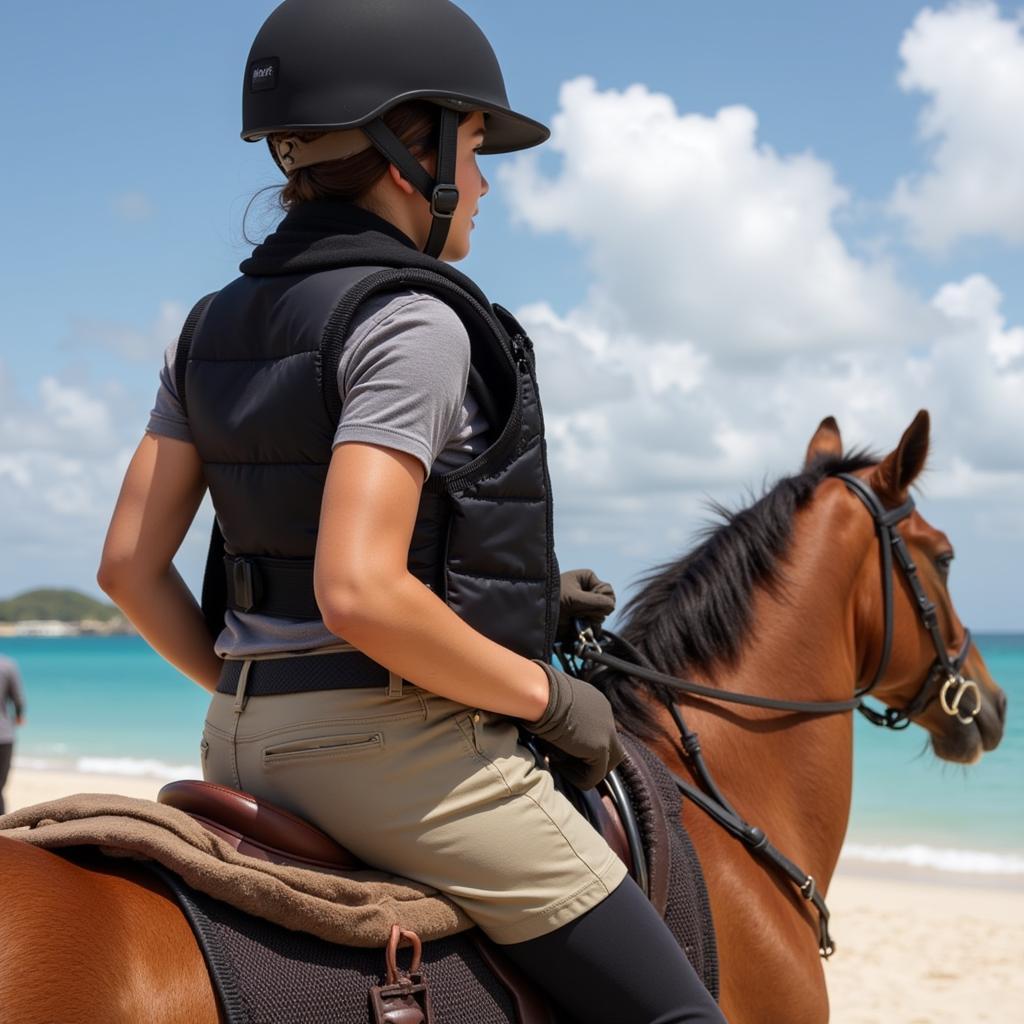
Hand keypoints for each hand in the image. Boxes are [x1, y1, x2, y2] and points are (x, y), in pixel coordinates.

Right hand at [522, 660, 623, 789]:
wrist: (542, 694)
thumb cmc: (539, 694)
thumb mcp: (555, 704)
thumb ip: (562, 719)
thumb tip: (554, 738)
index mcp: (596, 702)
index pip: (597, 730)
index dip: (580, 742)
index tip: (559, 747)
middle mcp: (606, 715)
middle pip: (609, 746)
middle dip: (590, 758)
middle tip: (564, 760)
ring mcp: (607, 732)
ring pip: (607, 762)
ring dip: (585, 769)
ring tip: (560, 764)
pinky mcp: (601, 748)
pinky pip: (596, 774)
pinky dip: (579, 778)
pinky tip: (559, 767)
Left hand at [557, 568, 614, 644]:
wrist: (535, 614)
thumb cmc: (552, 598)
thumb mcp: (574, 598)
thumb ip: (596, 601)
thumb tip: (611, 606)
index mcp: (588, 579)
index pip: (607, 591)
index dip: (601, 600)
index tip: (587, 604)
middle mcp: (588, 591)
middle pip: (606, 605)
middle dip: (595, 612)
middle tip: (578, 612)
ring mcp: (585, 605)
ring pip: (600, 617)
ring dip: (591, 621)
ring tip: (575, 620)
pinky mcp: (581, 618)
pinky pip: (594, 626)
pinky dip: (589, 629)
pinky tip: (579, 628)